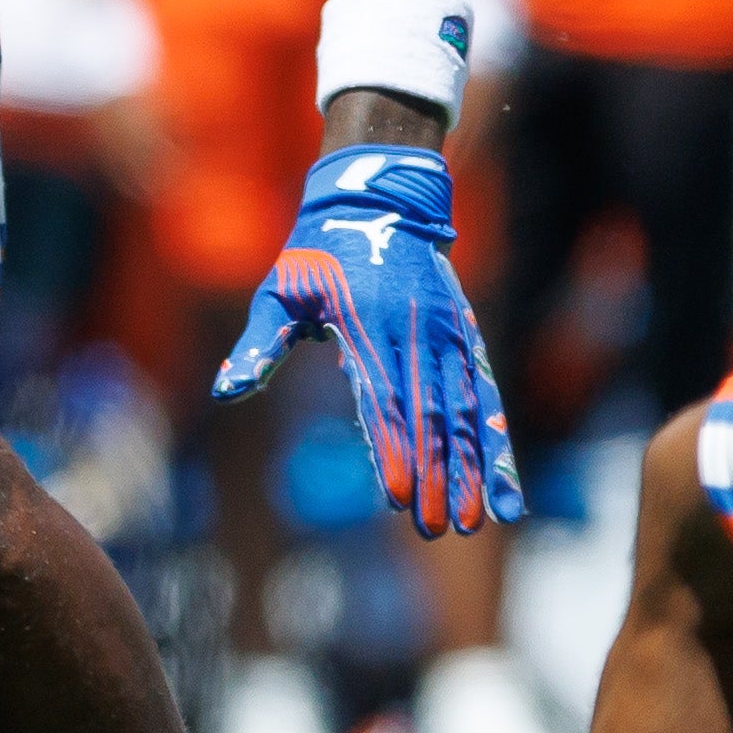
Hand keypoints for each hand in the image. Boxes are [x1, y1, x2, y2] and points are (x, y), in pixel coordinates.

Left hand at [213, 144, 516, 537]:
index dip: (394, 449)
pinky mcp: (466, 341)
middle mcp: (417, 333)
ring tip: (477, 521)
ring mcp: (448, 337)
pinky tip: (508, 491)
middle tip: (436, 528)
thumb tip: (223, 392)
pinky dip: (498, 447)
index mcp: (369, 324)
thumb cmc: (317, 254)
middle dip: (437, 475)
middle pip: (432, 415)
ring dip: (473, 470)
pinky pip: (487, 400)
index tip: (399, 498)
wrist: (381, 204)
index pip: (385, 399)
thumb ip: (258, 346)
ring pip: (467, 414)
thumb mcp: (280, 291)